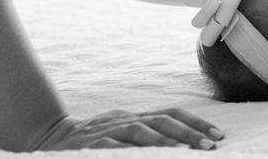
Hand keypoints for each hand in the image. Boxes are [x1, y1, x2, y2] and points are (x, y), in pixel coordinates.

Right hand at [33, 108, 222, 150]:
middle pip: (161, 120)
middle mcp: (124, 119)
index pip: (170, 114)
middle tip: (211, 147)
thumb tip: (182, 147)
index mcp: (134, 117)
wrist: (48, 138)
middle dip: (189, 133)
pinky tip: (144, 158)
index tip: (219, 136)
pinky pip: (111, 147)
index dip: (196, 122)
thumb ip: (146, 139)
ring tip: (184, 152)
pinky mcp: (88, 145)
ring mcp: (106, 130)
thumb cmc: (92, 143)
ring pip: (139, 130)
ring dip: (163, 142)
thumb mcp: (121, 136)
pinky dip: (128, 152)